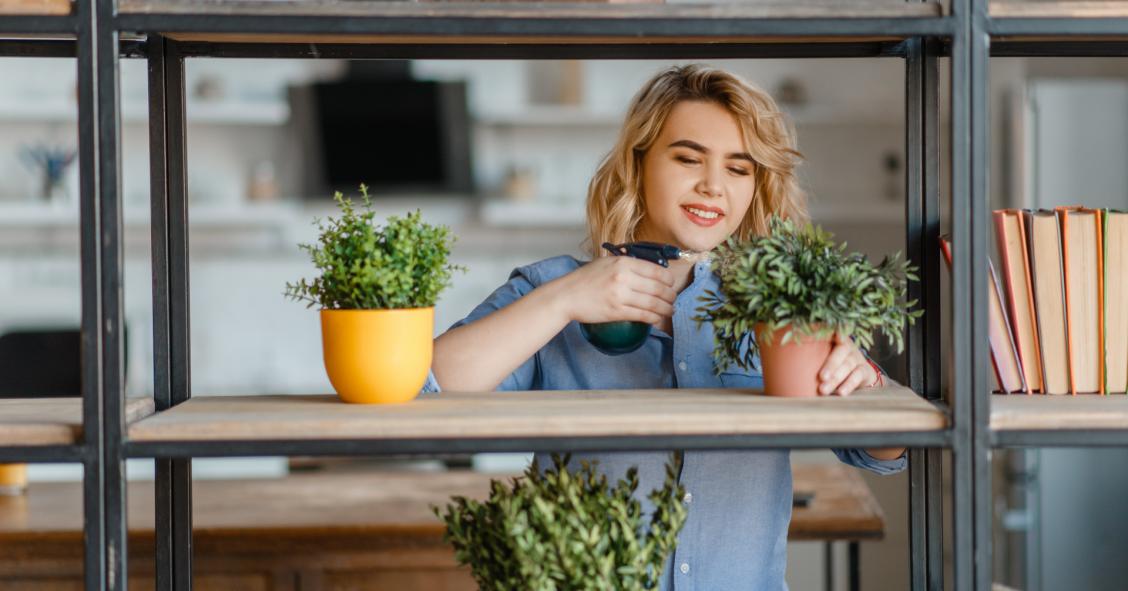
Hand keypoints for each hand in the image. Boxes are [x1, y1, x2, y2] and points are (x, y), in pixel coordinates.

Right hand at [547, 255, 677, 327]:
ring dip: (666, 309)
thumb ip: (627, 264)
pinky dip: (654, 318)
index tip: (671, 285)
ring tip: (669, 311)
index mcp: (623, 262)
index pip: (656, 271)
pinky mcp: (616, 311)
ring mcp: (620, 295)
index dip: (669, 280)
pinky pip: (642, 315)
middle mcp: (624, 277)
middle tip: (672, 299)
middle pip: (658, 288)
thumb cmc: (586, 279)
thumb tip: (649, 269)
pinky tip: (657, 319)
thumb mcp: (606, 263)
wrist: (566, 295)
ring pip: (653, 303)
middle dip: (670, 295)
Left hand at [817, 333, 880, 395]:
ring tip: (823, 389)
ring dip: (836, 378)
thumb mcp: (823, 358)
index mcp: (834, 339)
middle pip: (840, 351)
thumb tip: (783, 358)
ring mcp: (857, 357)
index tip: (829, 334)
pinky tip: (841, 393)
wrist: (859, 376)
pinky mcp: (865, 370)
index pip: (831, 332)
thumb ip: (813, 356)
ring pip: (848, 365)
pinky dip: (849, 384)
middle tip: (821, 377)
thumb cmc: (832, 366)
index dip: (830, 331)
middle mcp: (847, 346)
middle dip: (830, 365)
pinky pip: (858, 375)